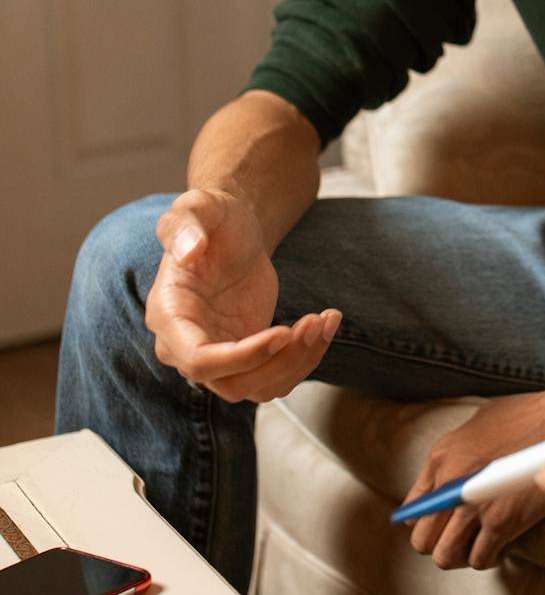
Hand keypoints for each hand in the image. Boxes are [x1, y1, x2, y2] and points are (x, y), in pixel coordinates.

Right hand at [147, 189, 340, 401]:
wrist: (234, 231)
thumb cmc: (214, 217)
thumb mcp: (199, 206)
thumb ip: (186, 223)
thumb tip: (189, 250)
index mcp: (169, 316)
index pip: (198, 361)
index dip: (242, 357)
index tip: (283, 332)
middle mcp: (187, 346)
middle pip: (233, 385)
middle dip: (280, 361)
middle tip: (313, 322)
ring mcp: (218, 357)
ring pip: (258, 388)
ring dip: (298, 362)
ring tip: (323, 320)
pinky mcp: (247, 357)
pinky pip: (276, 376)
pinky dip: (306, 359)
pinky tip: (325, 323)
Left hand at [402, 381, 544, 570]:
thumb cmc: (525, 417)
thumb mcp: (475, 426)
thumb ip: (456, 455)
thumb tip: (451, 478)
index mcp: (440, 458)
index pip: (412, 509)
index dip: (427, 524)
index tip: (442, 526)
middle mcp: (448, 484)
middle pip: (423, 540)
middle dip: (441, 545)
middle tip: (463, 540)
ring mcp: (472, 506)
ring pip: (446, 556)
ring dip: (462, 557)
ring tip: (480, 547)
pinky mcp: (500, 522)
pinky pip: (480, 558)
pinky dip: (489, 558)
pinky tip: (502, 548)